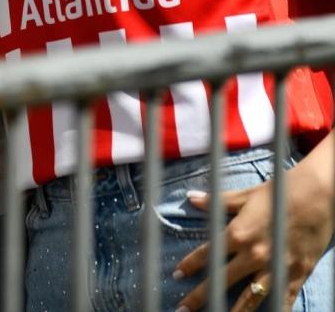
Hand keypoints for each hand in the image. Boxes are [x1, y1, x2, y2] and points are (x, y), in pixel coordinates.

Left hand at [173, 161, 334, 309]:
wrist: (318, 196)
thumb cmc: (278, 193)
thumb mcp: (244, 196)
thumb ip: (217, 202)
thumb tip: (192, 198)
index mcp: (238, 234)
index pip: (207, 254)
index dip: (189, 265)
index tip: (176, 275)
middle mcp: (254, 254)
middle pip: (221, 280)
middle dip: (200, 296)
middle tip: (182, 308)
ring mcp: (276, 267)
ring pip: (250, 298)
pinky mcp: (297, 274)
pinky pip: (284, 300)